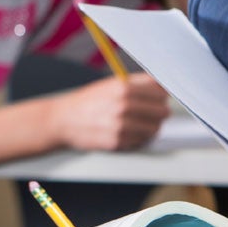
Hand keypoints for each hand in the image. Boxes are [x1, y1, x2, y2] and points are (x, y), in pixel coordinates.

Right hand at [51, 74, 169, 150]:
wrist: (63, 120)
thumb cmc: (88, 101)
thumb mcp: (111, 84)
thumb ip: (138, 84)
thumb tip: (164, 86)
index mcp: (124, 88)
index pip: (161, 92)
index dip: (162, 95)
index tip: (160, 98)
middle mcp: (123, 106)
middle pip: (162, 111)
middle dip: (158, 112)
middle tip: (150, 113)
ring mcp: (121, 125)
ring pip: (154, 129)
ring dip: (150, 127)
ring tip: (138, 123)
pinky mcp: (117, 142)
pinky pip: (141, 141)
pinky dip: (138, 138)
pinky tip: (127, 132)